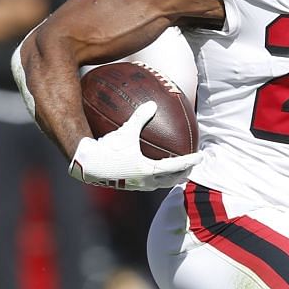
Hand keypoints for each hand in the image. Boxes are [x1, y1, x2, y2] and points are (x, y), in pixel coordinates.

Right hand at [68, 102, 199, 191]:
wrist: (86, 166)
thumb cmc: (106, 150)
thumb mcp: (125, 132)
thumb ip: (140, 118)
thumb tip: (152, 104)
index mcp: (148, 170)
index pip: (176, 166)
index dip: (191, 161)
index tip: (202, 156)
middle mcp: (145, 181)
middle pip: (171, 180)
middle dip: (184, 173)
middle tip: (192, 166)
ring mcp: (136, 185)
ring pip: (159, 184)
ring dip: (170, 178)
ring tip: (175, 172)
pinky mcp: (126, 185)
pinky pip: (146, 182)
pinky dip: (154, 177)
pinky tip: (148, 168)